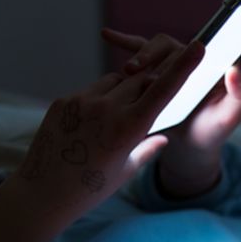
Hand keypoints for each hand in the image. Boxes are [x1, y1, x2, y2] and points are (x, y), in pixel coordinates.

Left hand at [16, 38, 205, 215]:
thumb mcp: (126, 170)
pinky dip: (99, 100)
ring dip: (124, 90)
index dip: (183, 67)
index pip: (163, 89)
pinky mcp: (63, 101)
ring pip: (115, 81)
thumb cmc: (91, 189)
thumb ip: (148, 149)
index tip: (197, 46)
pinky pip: (91, 91)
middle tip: (150, 101)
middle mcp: (106, 109)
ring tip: (114, 120)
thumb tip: (164, 138)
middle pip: (140, 81)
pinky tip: (90, 126)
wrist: (42, 194)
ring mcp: (82, 102)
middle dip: (150, 86)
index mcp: (129, 128)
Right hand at [101, 28, 240, 197]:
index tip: (175, 60)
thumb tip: (235, 69)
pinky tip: (107, 35)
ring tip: (128, 70)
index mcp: (214, 65)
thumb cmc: (212, 131)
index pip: (202, 50)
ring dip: (140, 56)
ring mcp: (173, 62)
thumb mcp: (229, 118)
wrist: (190, 144)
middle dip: (154, 57)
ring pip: (153, 48)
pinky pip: (139, 50)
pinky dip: (124, 41)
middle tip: (138, 70)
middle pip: (172, 47)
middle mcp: (193, 58)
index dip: (187, 53)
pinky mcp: (155, 67)